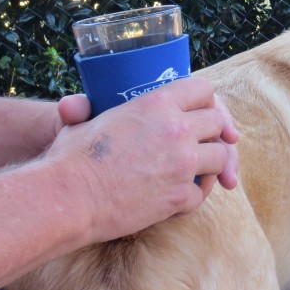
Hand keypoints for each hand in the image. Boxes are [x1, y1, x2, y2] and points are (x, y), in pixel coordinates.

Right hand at [49, 78, 239, 243]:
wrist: (69, 198)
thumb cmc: (70, 158)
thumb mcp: (85, 121)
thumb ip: (94, 110)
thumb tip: (72, 105)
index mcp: (157, 103)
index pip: (204, 90)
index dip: (208, 102)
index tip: (206, 114)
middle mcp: (176, 128)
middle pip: (218, 123)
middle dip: (215, 133)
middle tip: (205, 145)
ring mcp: (182, 162)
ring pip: (221, 158)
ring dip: (211, 166)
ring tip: (197, 172)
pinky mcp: (179, 195)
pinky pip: (200, 194)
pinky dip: (191, 197)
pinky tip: (176, 199)